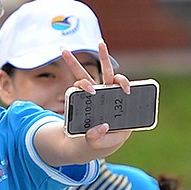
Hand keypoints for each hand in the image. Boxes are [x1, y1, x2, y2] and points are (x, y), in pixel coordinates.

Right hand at [62, 41, 134, 157]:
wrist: (87, 146)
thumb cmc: (100, 144)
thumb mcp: (100, 145)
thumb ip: (100, 138)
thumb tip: (101, 126)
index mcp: (117, 104)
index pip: (122, 87)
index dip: (124, 84)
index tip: (125, 90)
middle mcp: (105, 95)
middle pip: (106, 74)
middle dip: (103, 58)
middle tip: (101, 44)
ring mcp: (91, 96)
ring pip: (85, 76)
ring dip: (74, 62)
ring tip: (64, 50)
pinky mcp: (80, 99)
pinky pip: (75, 86)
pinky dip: (73, 81)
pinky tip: (68, 67)